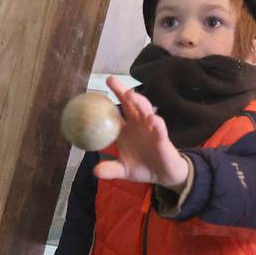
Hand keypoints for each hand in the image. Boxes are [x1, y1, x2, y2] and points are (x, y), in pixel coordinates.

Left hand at [95, 76, 188, 192]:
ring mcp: (150, 129)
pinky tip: (151, 119)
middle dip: (121, 90)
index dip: (104, 104)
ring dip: (138, 101)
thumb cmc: (142, 167)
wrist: (163, 175)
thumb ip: (110, 170)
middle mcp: (137, 125)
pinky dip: (156, 123)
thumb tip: (95, 172)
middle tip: (110, 80)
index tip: (92, 94)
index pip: (114, 112)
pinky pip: (159, 128)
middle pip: (129, 104)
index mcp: (125, 130)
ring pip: (145, 110)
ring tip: (129, 94)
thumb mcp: (123, 170)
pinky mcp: (162, 138)